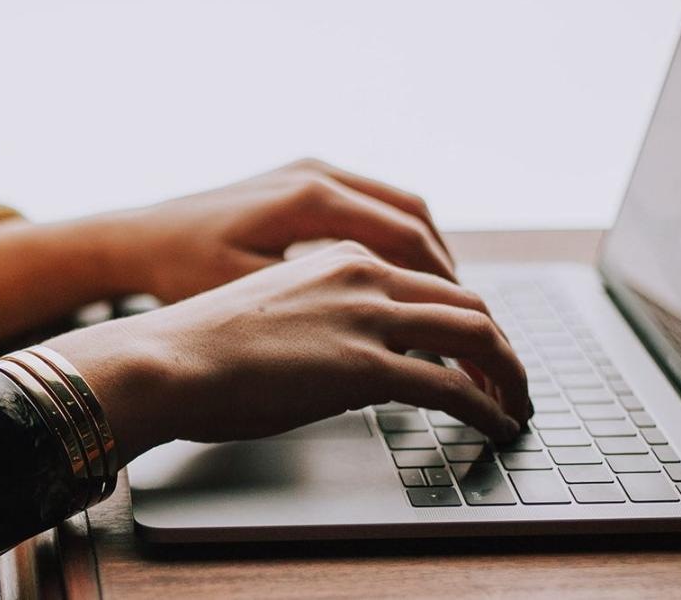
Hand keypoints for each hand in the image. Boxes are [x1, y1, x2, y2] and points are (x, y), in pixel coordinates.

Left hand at [0, 158, 454, 354]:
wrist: (134, 241)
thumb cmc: (180, 273)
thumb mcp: (250, 296)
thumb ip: (319, 305)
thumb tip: (386, 333)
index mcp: (309, 197)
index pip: (406, 236)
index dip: (442, 283)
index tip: (463, 323)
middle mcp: (315, 173)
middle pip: (412, 216)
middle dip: (444, 269)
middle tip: (466, 317)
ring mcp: (308, 172)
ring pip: (396, 207)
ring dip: (424, 253)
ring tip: (442, 302)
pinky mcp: (298, 181)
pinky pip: (369, 205)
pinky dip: (395, 241)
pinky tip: (398, 280)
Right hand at [45, 241, 529, 462]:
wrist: (165, 359)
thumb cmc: (199, 345)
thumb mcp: (273, 309)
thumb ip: (322, 318)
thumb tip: (346, 360)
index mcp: (340, 256)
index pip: (429, 278)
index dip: (464, 316)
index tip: (475, 348)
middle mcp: (363, 274)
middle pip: (466, 301)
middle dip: (500, 345)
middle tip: (510, 380)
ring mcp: (367, 317)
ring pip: (476, 334)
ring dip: (508, 373)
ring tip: (516, 405)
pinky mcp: (365, 365)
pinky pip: (453, 386)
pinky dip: (487, 407)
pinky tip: (495, 425)